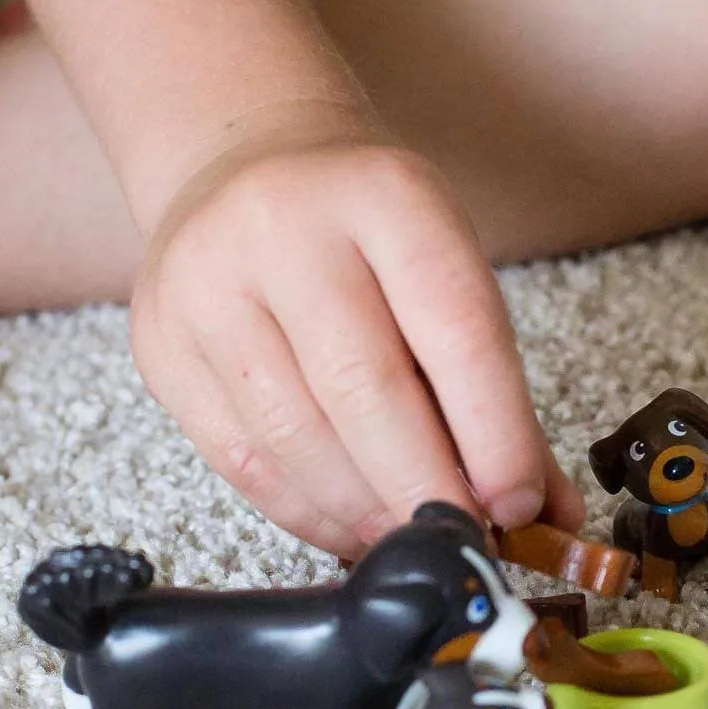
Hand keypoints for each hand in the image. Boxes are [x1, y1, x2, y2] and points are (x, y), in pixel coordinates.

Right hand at [130, 115, 584, 557]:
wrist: (245, 163)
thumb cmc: (370, 234)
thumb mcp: (449, 274)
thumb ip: (500, 395)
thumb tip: (547, 516)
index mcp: (386, 196)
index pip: (455, 329)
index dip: (494, 433)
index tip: (519, 507)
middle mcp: (284, 228)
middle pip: (364, 390)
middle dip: (426, 489)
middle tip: (467, 545)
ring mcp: (206, 283)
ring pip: (296, 437)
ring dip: (367, 512)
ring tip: (414, 541)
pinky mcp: (159, 343)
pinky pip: (241, 459)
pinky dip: (308, 512)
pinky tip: (352, 528)